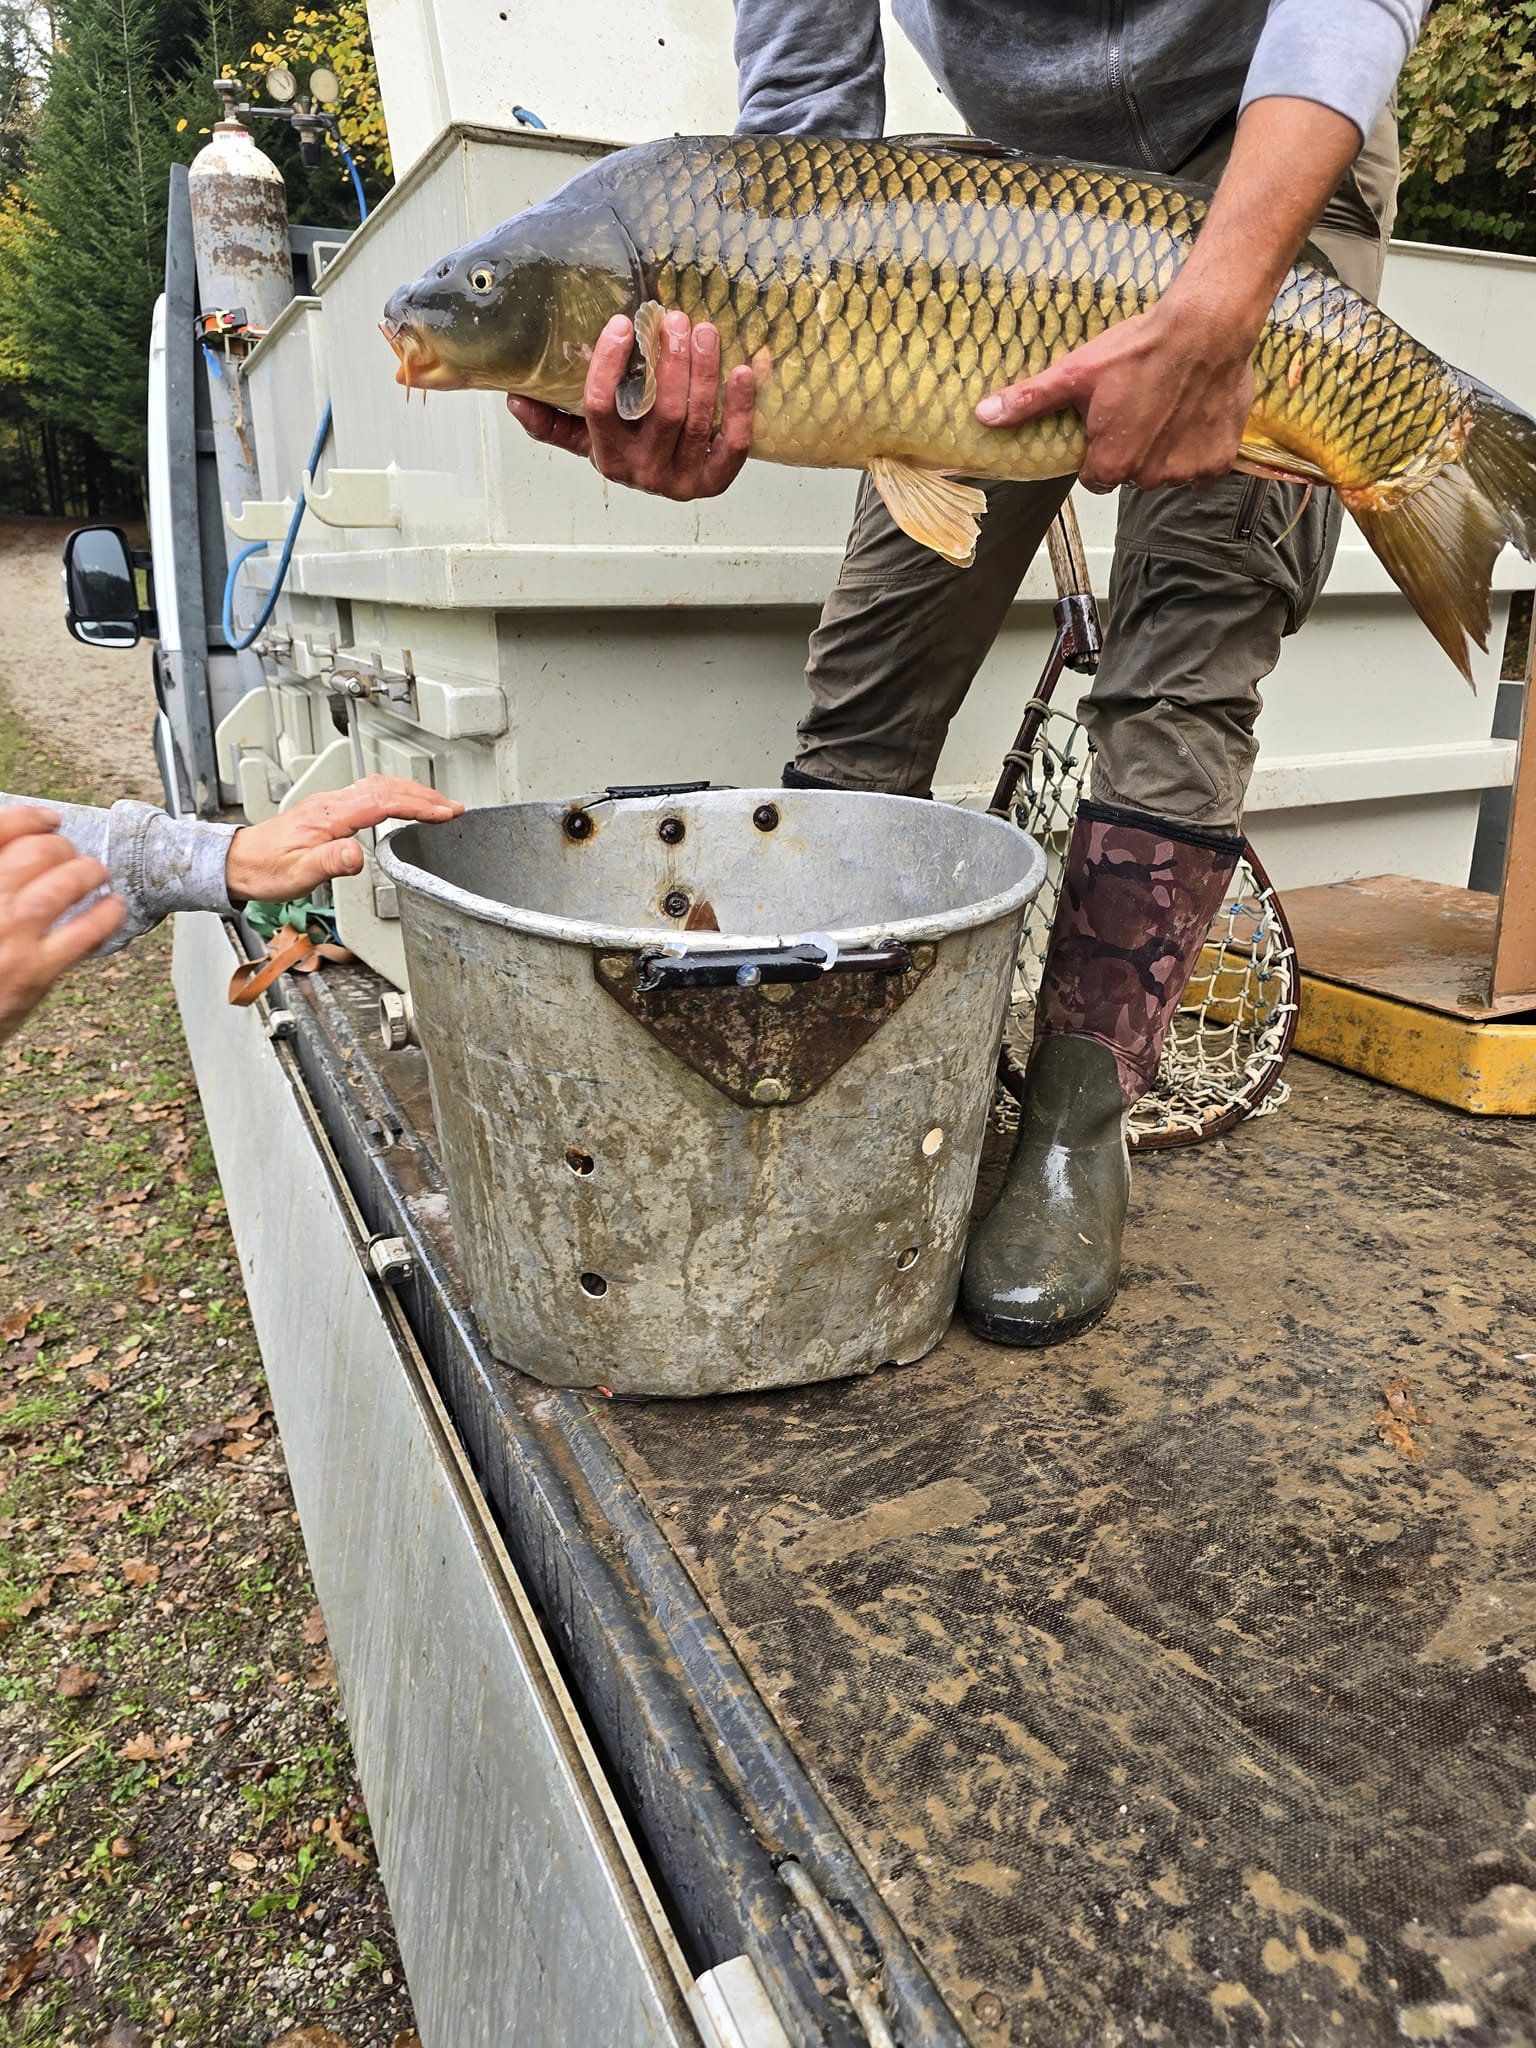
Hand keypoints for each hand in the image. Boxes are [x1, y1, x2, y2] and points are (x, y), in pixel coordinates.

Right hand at [0, 807, 125, 1044]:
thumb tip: (17, 851)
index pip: (0, 829)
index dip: (28, 817)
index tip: (45, 818)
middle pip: (36, 852)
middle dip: (59, 845)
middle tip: (67, 851)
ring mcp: (11, 939)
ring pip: (62, 885)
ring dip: (86, 872)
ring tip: (94, 872)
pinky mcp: (34, 972)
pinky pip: (83, 934)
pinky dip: (105, 915)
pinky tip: (113, 907)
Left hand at [225, 777, 464, 904]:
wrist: (238, 863)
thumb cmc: (266, 869)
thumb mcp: (300, 873)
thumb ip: (331, 862)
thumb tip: (359, 855)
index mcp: (329, 815)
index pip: (384, 802)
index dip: (419, 806)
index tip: (445, 813)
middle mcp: (331, 803)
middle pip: (387, 787)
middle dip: (424, 795)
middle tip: (453, 807)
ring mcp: (329, 804)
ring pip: (379, 786)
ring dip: (412, 792)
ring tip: (437, 804)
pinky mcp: (328, 810)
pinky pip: (369, 793)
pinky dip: (395, 795)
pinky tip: (402, 803)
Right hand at [508, 312, 754, 500]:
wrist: (666, 483)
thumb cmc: (625, 447)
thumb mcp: (585, 437)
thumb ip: (551, 421)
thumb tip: (514, 396)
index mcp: (607, 457)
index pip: (600, 408)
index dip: (608, 365)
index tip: (622, 324)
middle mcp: (643, 473)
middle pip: (661, 411)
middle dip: (671, 360)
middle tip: (675, 320)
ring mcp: (682, 479)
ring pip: (697, 420)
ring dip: (703, 371)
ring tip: (704, 332)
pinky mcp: (716, 481)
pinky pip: (734, 444)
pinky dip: (740, 407)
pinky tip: (742, 370)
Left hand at [976, 288, 1256, 492]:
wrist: (1206, 327)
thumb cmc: (1139, 348)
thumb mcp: (1076, 372)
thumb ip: (1030, 401)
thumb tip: (983, 416)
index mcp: (1110, 465)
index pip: (1095, 476)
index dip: (1099, 448)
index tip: (1109, 419)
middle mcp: (1148, 478)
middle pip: (1131, 474)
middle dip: (1133, 447)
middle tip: (1141, 404)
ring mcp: (1185, 473)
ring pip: (1166, 471)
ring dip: (1166, 448)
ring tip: (1169, 404)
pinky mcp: (1217, 463)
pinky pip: (1202, 470)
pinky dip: (1198, 449)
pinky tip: (1193, 415)